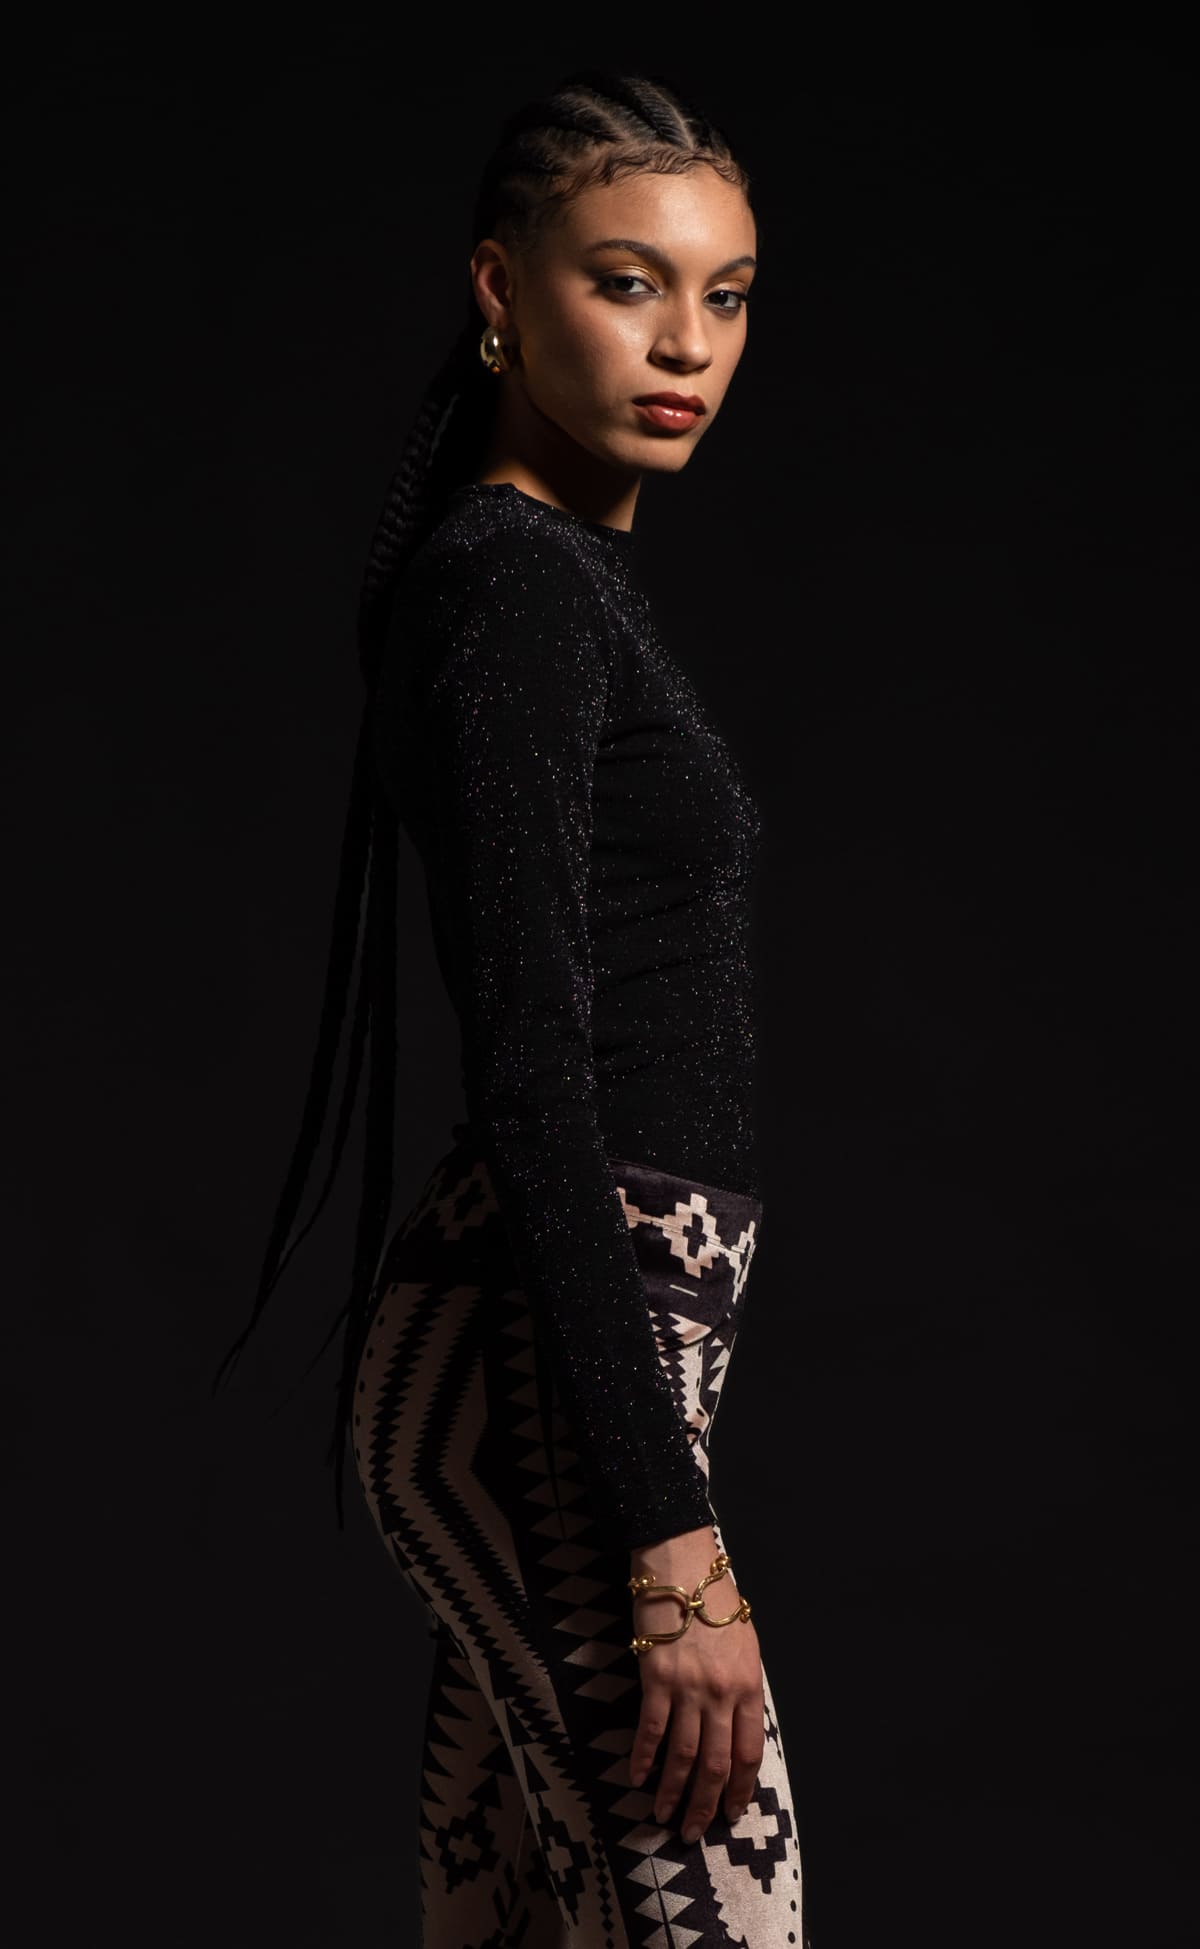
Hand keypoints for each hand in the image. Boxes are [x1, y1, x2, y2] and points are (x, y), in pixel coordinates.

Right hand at [627, 1525, 763, 1843]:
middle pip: (715, 1763)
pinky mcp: (654, 1679)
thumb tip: (737, 1729)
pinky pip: (651, 1729)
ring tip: (664, 1816)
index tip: (731, 1812)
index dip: (739, 1788)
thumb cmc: (715, 1603)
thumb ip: (744, 1688)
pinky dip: (643, 1757)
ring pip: (682, 1755)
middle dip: (705, 1804)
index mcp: (749, 1687)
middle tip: (694, 1832)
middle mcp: (721, 1694)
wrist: (682, 1569)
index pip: (747, 1752)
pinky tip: (636, 1777)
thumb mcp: (746, 1645)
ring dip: (673, 1792)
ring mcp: (687, 1688)